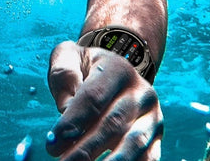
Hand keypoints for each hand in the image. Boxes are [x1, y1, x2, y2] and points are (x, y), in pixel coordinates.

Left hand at [45, 40, 161, 160]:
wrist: (120, 76)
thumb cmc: (86, 72)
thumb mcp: (71, 58)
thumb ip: (63, 72)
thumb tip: (67, 106)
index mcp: (118, 70)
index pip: (93, 98)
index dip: (72, 122)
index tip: (52, 142)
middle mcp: (141, 93)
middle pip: (112, 124)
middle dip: (84, 149)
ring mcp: (152, 117)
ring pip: (134, 145)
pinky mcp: (156, 139)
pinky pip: (148, 159)